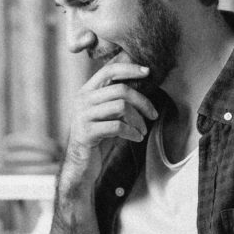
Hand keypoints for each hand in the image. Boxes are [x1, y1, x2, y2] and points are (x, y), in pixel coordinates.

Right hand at [62, 63, 158, 188]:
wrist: (80, 164)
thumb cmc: (98, 137)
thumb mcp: (105, 114)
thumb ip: (115, 98)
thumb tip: (142, 81)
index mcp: (86, 92)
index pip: (108, 70)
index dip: (129, 69)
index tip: (148, 72)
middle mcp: (82, 100)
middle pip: (120, 89)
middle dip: (142, 102)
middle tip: (153, 114)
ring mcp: (82, 116)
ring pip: (121, 107)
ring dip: (138, 120)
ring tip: (143, 131)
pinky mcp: (86, 133)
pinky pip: (117, 126)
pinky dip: (132, 132)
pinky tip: (137, 138)